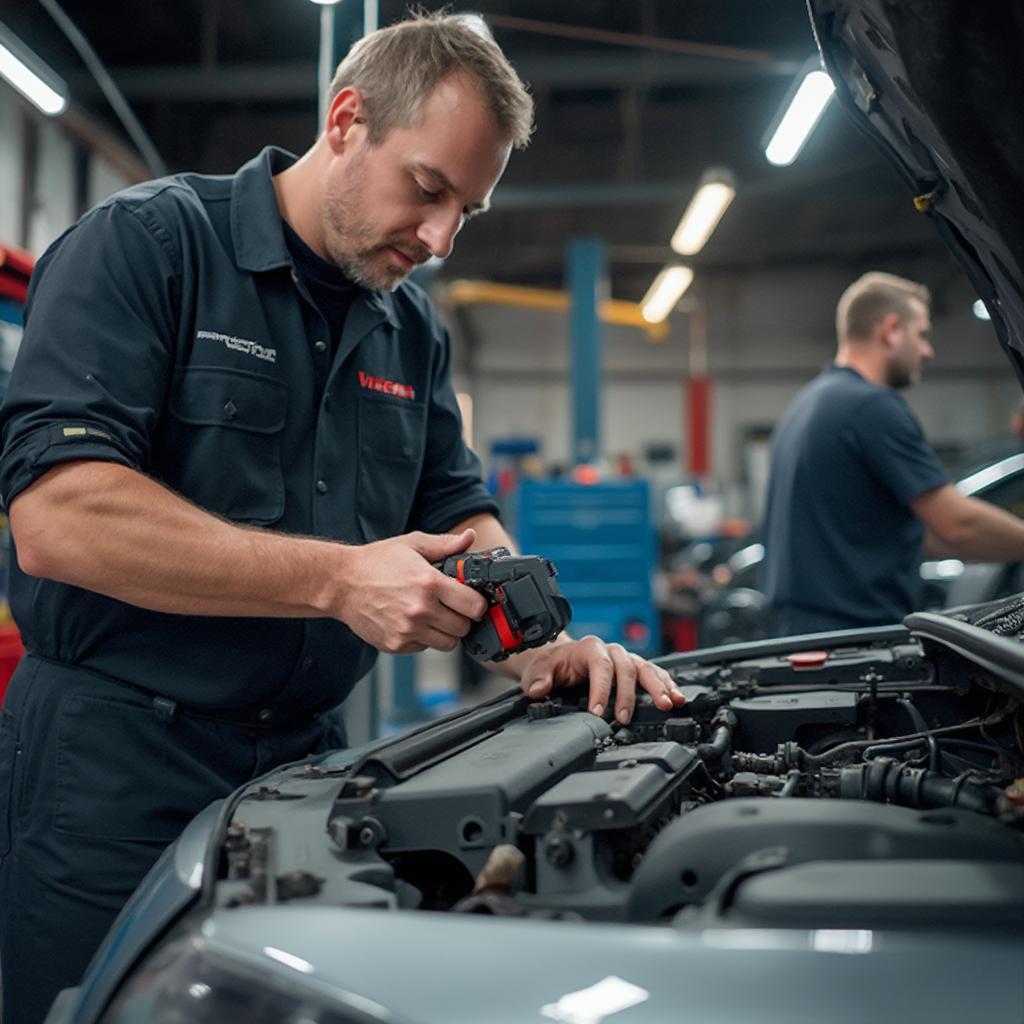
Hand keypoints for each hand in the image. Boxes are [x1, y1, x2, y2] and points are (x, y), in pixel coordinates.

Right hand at [334, 529, 487, 653]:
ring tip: (434, 615)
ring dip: (446, 631)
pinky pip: (424, 648)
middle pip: (464, 627)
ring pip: (447, 643)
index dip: (477, 603)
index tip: (471, 599)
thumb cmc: (375, 563)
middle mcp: (420, 610)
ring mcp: (407, 630)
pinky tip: (414, 621)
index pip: (474, 606)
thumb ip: (445, 544)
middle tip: (451, 607)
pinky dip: (424, 638)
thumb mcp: (412, 545)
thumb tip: (469, 538)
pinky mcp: (396, 644)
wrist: (341, 583)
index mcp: (429, 583)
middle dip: (463, 617)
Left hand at [515, 635, 685, 723]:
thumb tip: (539, 689)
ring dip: (659, 687)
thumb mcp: (539, 670)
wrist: (559, 658)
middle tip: (627, 718)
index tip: (598, 712)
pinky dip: (667, 685)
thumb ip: (539, 678)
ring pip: (646, 669)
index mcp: (589, 647)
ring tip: (669, 705)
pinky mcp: (635, 668)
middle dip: (629, 695)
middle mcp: (611, 650)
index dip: (601, 689)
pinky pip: (655, 673)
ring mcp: (626, 658)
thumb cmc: (552, 664)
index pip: (600, 666)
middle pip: (627, 668)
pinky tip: (677, 697)